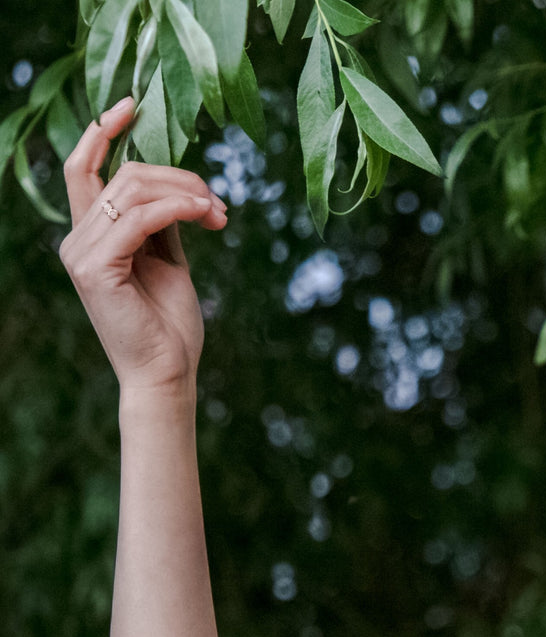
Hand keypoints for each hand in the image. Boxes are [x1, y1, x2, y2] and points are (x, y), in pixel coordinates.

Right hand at [59, 98, 228, 396]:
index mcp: (91, 236)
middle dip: (179, 177)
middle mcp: (77, 241)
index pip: (83, 168)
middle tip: (219, 202)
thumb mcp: (168, 261)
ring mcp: (82, 254)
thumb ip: (163, 221)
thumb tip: (178, 185)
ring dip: (186, 193)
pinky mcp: (96, 268)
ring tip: (219, 214)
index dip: (102, 130)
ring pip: (133, 189)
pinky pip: (138, 217)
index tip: (132, 105)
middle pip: (124, 174)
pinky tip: (205, 214)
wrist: (167, 375)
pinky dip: (176, 208)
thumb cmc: (169, 326)